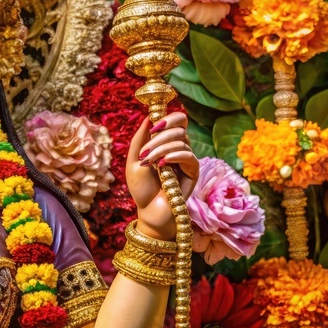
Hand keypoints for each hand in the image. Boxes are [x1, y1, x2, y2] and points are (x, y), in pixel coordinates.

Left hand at [125, 112, 198, 240]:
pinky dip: (174, 156)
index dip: (169, 118)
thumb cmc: (141, 187)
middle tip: (145, 152)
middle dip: (159, 136)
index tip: (154, 127)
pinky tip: (162, 165)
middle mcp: (179, 148)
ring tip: (148, 162)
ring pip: (181, 141)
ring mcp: (187, 160)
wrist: (148, 210)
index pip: (178, 120)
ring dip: (161, 149)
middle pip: (180, 128)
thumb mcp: (133, 160)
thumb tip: (148, 118)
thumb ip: (139, 139)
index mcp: (166, 143)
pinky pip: (188, 156)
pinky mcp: (193, 172)